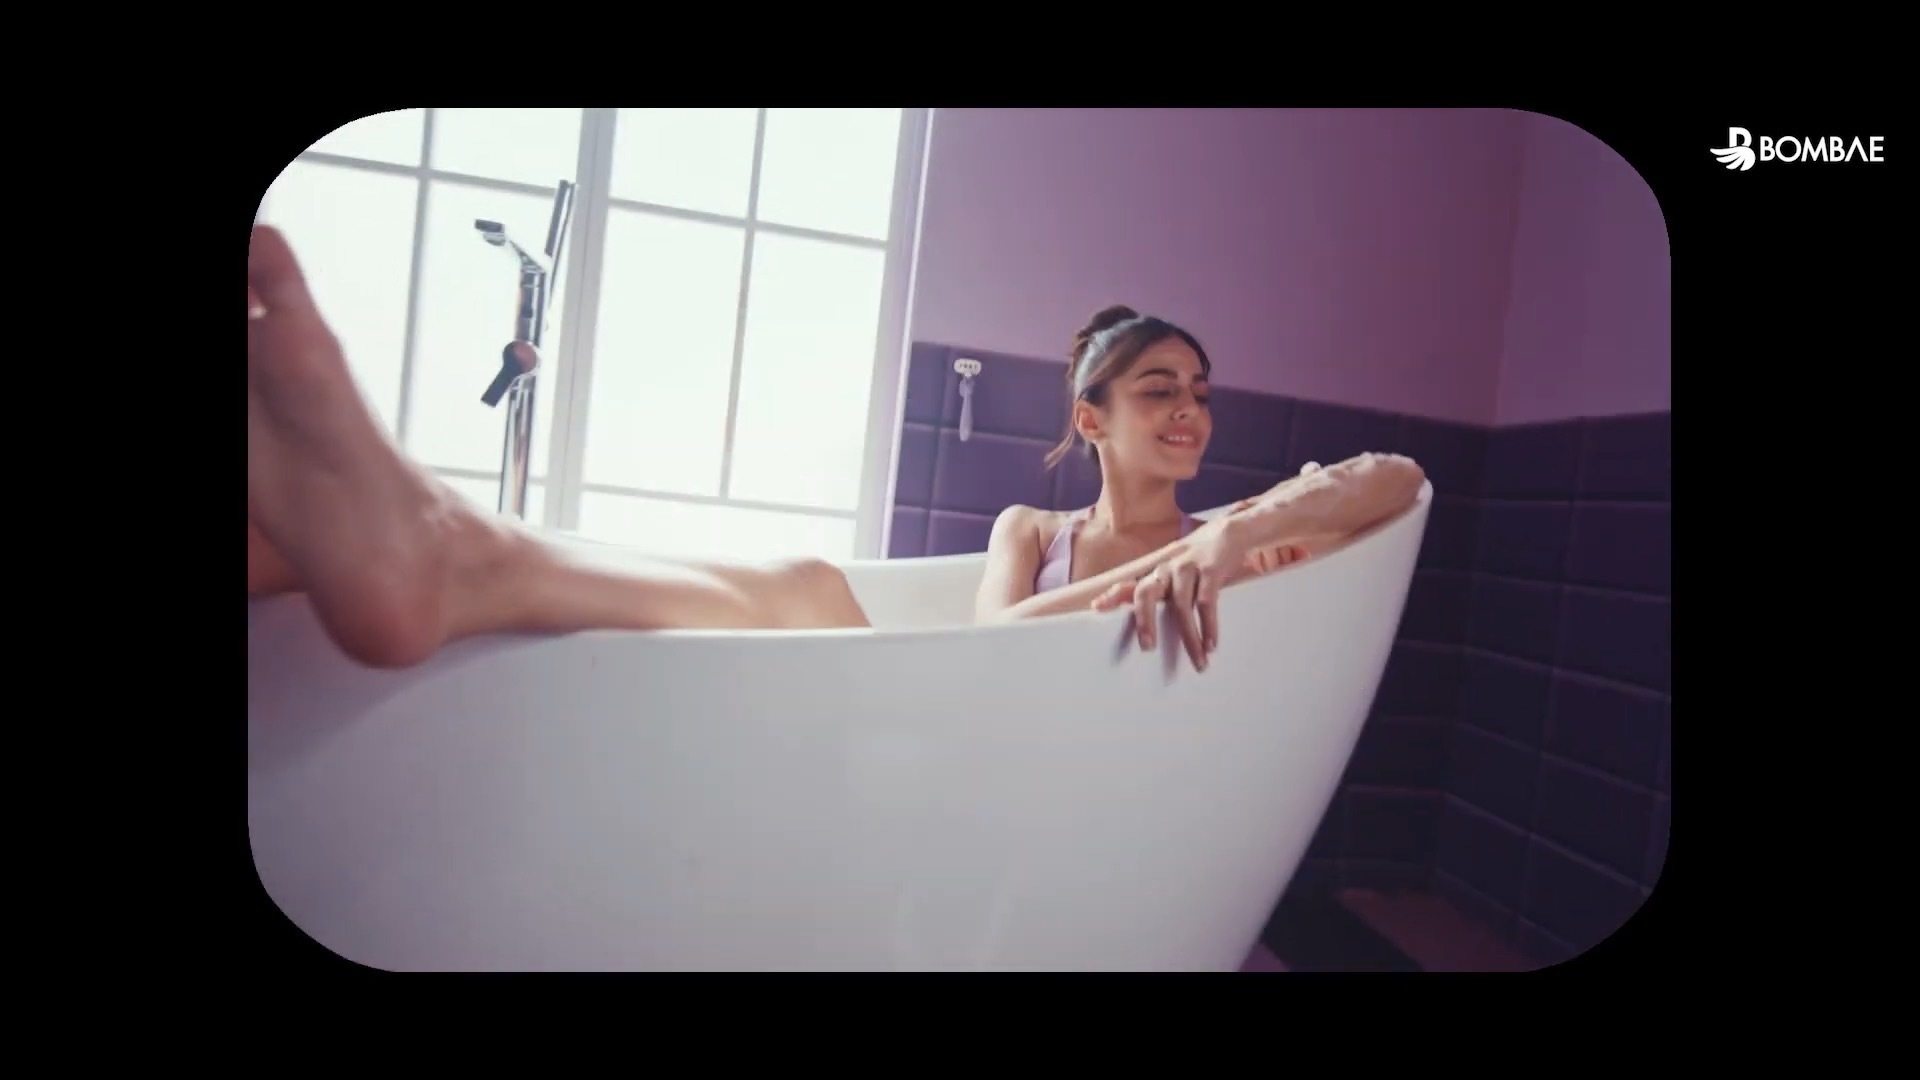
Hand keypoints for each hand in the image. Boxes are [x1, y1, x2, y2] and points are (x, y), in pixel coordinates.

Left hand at [1091, 518, 1249, 670]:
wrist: (1229, 533)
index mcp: (1155, 574)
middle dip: (1144, 620)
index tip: (1097, 607)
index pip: (1129, 584)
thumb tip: (1148, 625)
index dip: (1112, 595)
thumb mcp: (1175, 574)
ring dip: (1190, 637)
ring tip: (1199, 662)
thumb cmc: (1197, 561)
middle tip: (1147, 648)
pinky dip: (1209, 626)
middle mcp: (1165, 569)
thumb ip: (1160, 593)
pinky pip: (1206, 602)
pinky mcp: (1210, 569)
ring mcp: (1187, 568)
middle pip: (1146, 592)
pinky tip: (1211, 645)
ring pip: (1181, 606)